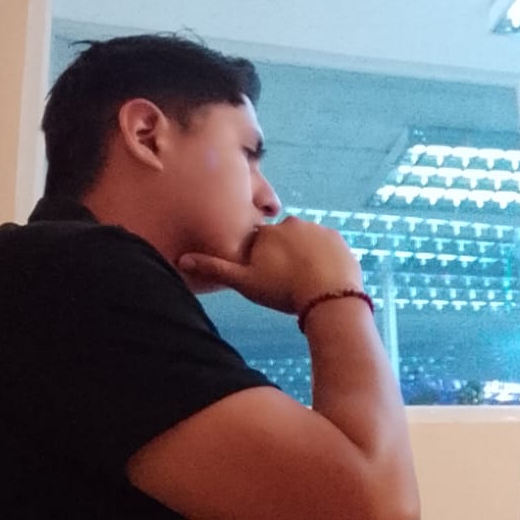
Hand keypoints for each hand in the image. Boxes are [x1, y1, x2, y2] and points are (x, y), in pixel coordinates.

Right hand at [178, 217, 362, 315]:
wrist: (328, 296)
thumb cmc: (283, 290)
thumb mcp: (245, 283)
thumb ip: (215, 269)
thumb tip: (181, 260)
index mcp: (267, 232)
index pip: (259, 242)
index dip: (261, 260)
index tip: (268, 277)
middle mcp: (292, 223)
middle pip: (283, 239)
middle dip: (283, 256)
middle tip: (287, 281)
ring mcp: (318, 229)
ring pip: (306, 242)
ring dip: (304, 256)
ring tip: (306, 281)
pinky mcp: (338, 238)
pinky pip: (327, 247)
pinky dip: (324, 258)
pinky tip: (323, 277)